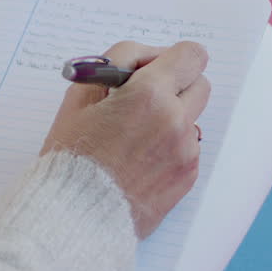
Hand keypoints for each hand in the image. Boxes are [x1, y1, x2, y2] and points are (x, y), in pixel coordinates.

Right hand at [41, 41, 209, 238]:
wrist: (76, 215)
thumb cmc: (71, 156)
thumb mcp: (80, 97)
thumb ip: (115, 65)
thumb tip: (143, 59)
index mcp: (149, 95)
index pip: (191, 55)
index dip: (171, 58)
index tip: (151, 69)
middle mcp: (176, 120)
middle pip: (200, 84)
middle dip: (176, 85)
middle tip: (143, 99)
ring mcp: (185, 151)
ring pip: (191, 118)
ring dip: (170, 118)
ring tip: (133, 136)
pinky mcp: (187, 176)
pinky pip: (187, 147)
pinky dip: (169, 146)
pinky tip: (138, 160)